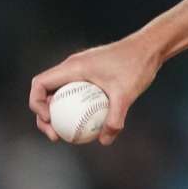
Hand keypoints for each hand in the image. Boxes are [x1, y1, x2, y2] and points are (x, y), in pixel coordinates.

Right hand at [29, 35, 161, 145]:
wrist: (151, 47)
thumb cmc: (137, 65)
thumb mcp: (126, 94)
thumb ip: (115, 118)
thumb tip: (104, 141)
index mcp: (73, 67)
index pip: (40, 83)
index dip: (36, 104)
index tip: (49, 121)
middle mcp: (73, 67)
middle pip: (46, 92)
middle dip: (45, 116)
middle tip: (56, 136)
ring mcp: (82, 70)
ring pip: (61, 93)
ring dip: (60, 113)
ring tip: (69, 135)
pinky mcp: (93, 74)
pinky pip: (77, 93)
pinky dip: (76, 108)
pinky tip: (90, 125)